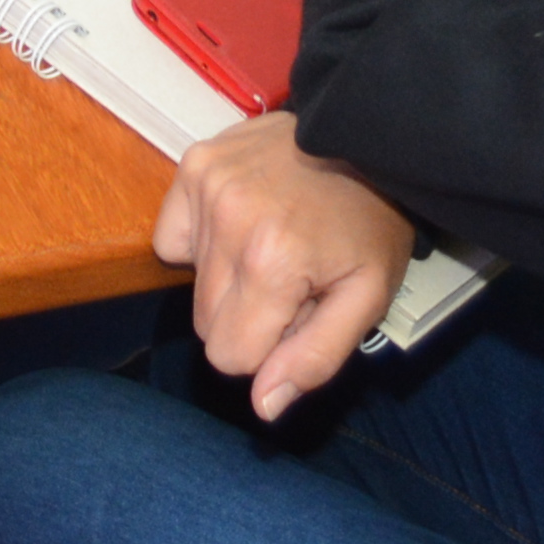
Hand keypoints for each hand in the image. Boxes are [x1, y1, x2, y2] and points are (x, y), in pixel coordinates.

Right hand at [158, 120, 418, 417]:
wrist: (366, 137)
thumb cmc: (372, 222)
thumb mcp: (366, 300)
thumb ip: (314, 359)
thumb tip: (262, 406)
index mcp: (272, 265)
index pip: (229, 357)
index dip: (267, 348)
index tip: (298, 312)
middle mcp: (228, 223)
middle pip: (206, 323)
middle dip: (246, 316)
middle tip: (289, 278)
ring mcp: (205, 187)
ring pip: (190, 283)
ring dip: (226, 278)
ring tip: (271, 243)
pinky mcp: (193, 165)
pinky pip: (172, 236)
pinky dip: (200, 241)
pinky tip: (240, 224)